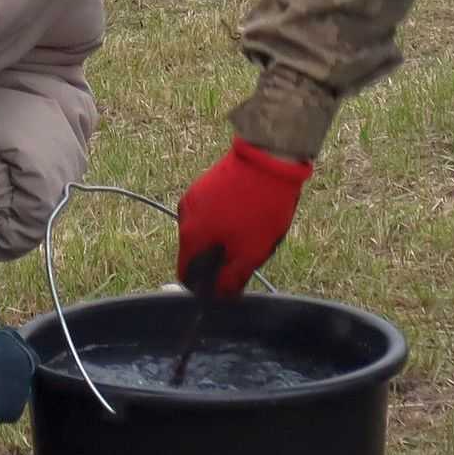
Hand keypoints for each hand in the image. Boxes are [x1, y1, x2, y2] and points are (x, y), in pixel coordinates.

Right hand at [175, 138, 311, 298]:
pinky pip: (209, 213)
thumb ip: (232, 279)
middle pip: (196, 252)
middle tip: (248, 254)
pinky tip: (248, 214)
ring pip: (204, 231)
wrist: (269, 158)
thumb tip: (221, 297)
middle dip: (219, 260)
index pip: (185, 275)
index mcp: (191, 236)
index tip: (225, 286)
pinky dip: (224, 220)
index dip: (204, 286)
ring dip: (223, 238)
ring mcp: (194, 196)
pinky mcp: (205, 183)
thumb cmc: (260, 207)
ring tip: (252, 230)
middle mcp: (184, 216)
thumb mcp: (251, 252)